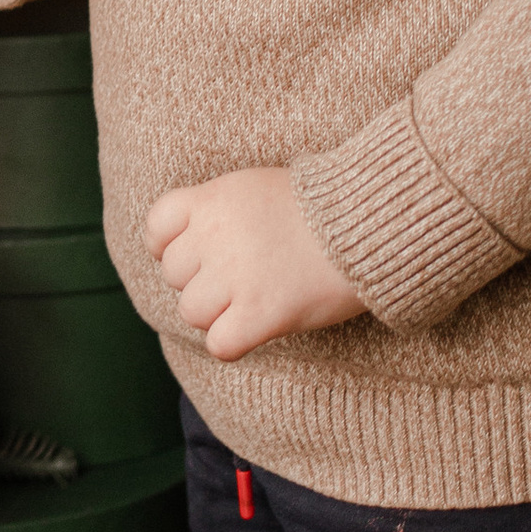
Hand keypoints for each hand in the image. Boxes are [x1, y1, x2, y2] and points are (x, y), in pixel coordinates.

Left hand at [144, 168, 365, 361]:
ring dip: (216, 314)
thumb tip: (192, 239)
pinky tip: (255, 330)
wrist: (372, 221)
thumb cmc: (325, 205)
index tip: (196, 255)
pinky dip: (232, 343)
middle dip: (201, 281)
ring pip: (191, 311)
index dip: (169, 246)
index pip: (157, 227)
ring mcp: (236, 276)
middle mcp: (215, 235)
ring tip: (251, 302)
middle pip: (174, 274)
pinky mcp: (261, 313)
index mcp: (213, 198)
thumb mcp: (259, 186)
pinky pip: (219, 344)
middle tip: (241, 279)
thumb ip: (221, 209)